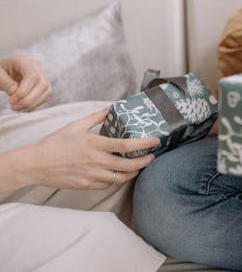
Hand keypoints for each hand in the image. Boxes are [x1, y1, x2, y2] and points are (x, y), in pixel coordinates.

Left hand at [0, 55, 51, 111]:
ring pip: (47, 90)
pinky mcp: (43, 84)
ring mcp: (41, 75)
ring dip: (33, 103)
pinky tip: (23, 105)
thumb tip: (14, 92)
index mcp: (24, 61)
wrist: (3, 70)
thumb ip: (5, 82)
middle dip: (29, 99)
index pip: (33, 76)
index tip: (12, 100)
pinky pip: (45, 95)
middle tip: (14, 106)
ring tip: (17, 107)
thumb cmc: (0, 70)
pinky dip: (35, 103)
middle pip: (42, 84)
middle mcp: (36, 67)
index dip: (24, 91)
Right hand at [21, 108, 160, 189]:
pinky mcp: (86, 186)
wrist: (34, 164)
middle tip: (152, 157)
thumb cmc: (54, 143)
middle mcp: (96, 161)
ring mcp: (91, 175)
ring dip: (133, 172)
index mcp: (95, 144)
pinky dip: (116, 179)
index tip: (156, 141)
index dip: (144, 144)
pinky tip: (119, 173)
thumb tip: (110, 108)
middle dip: (145, 162)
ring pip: (121, 178)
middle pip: (129, 165)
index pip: (127, 144)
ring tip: (139, 165)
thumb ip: (96, 117)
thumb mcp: (75, 126)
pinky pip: (108, 184)